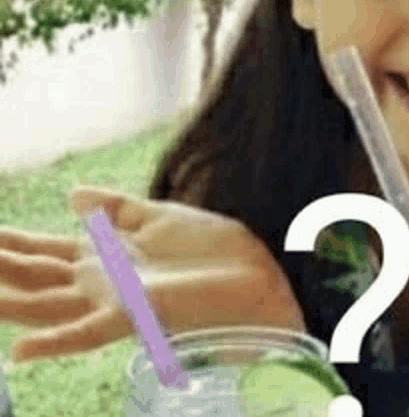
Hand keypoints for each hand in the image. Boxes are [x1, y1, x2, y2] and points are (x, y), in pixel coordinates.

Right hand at [0, 186, 306, 362]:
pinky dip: (54, 342)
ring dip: (11, 301)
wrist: (250, 270)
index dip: (15, 243)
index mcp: (108, 256)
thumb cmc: (209, 246)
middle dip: (4, 266)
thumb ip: (115, 209)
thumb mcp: (157, 215)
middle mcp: (102, 281)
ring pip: (47, 305)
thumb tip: (71, 193)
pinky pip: (87, 333)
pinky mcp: (135, 314)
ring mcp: (114, 300)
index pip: (48, 251)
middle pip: (37, 278)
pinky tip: (20, 349)